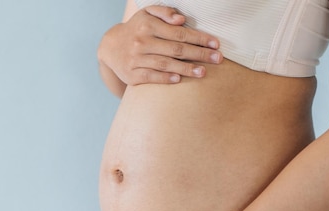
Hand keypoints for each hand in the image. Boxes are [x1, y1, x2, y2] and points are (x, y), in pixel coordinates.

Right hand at [98, 5, 222, 84]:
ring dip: (186, 69)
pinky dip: (165, 78)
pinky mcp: (131, 75)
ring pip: (165, 64)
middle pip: (175, 49)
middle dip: (199, 54)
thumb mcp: (147, 14)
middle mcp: (141, 42)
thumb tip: (181, 20)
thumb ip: (165, 12)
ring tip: (203, 72)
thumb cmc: (137, 29)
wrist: (110, 47)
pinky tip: (178, 79)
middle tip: (217, 59)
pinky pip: (151, 77)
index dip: (199, 38)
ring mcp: (135, 59)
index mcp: (147, 25)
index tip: (215, 44)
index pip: (179, 33)